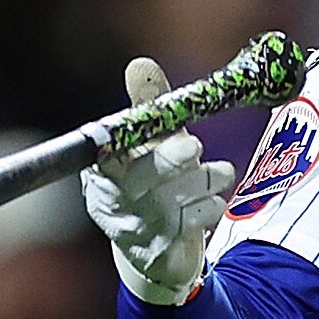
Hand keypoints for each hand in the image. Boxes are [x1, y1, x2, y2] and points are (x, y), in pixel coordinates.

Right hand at [80, 57, 235, 304]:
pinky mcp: (160, 251)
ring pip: (175, 197)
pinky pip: (194, 220)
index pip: (103, 153)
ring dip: (204, 179)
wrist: (158, 254)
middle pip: (139, 177)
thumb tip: (140, 64)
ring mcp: (134, 230)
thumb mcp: (151, 146)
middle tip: (195, 145)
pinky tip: (211, 201)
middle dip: (171, 158)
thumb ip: (148, 108)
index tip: (144, 129)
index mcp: (100, 173)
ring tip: (218, 173)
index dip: (123, 140)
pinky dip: (211, 205)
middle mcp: (110, 203)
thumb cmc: (153, 187)